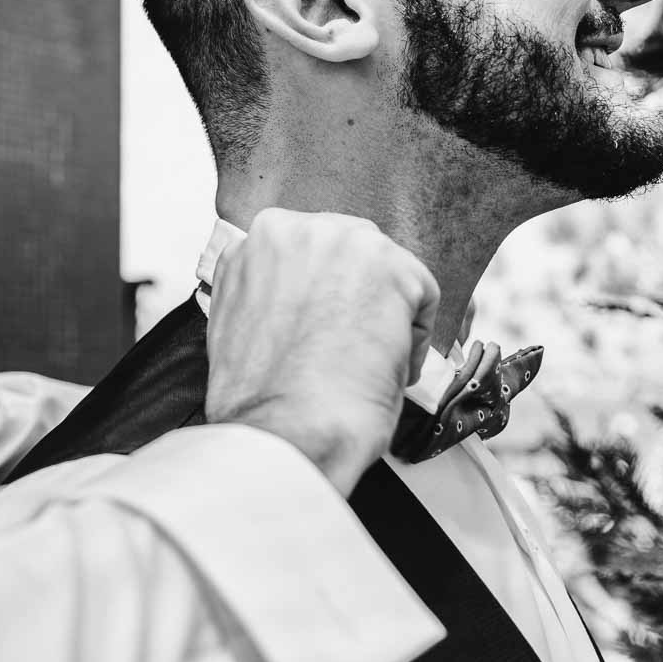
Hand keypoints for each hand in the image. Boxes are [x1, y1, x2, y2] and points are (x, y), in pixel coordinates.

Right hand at [205, 210, 439, 495]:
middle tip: (356, 344)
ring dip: (385, 313)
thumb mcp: (240, 323)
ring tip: (369, 362)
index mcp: (254, 244)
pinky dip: (414, 337)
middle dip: (356, 296)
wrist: (281, 430)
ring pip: (385, 270)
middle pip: (347, 253)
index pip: (304, 253)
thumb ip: (267, 294)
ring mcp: (343, 243)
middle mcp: (294, 230)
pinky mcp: (392, 269)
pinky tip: (387, 371)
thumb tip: (298, 302)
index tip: (327, 324)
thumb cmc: (258, 397)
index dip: (320, 295)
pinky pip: (422, 296)